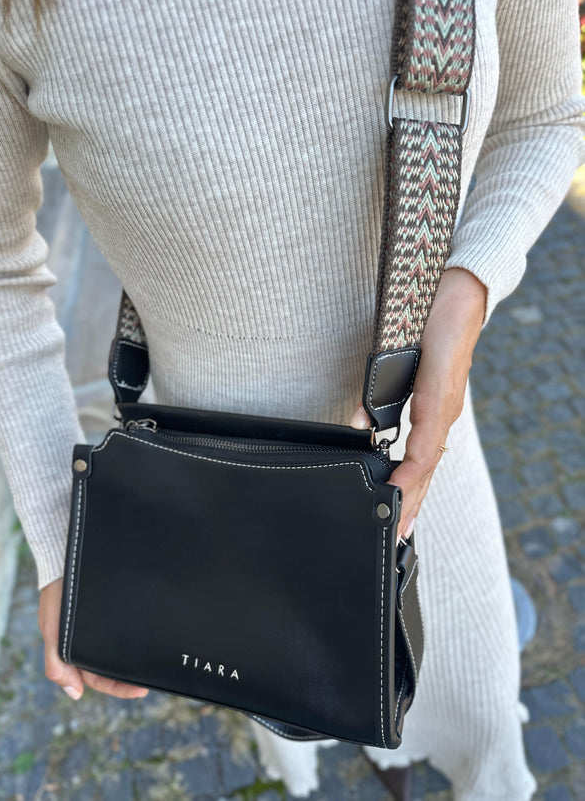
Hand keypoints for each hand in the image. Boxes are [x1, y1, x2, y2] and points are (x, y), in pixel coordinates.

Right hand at [39, 578, 148, 699]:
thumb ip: (58, 663)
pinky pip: (123, 630)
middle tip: (152, 681)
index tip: (140, 691)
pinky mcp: (111, 612)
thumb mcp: (53, 631)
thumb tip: (75, 693)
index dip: (118, 688)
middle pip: (110, 669)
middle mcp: (89, 642)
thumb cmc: (57, 597)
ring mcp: (100, 628)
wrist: (65, 561)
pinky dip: (134, 638)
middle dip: (130, 678)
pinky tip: (148, 639)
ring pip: (118, 652)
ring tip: (153, 665)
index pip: (98, 679)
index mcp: (74, 653)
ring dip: (133, 660)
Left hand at [349, 267, 486, 540]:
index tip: (393, 503)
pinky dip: (420, 466)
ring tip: (406, 517)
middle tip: (400, 530)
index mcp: (438, 401)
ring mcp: (444, 406)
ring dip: (418, 488)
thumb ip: (382, 387)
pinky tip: (410, 475)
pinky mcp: (439, 400)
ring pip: (430, 457)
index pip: (422, 454)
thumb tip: (362, 425)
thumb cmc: (435, 314)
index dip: (407, 482)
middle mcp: (443, 409)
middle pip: (427, 465)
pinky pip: (430, 441)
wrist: (461, 292)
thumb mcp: (402, 347)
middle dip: (414, 499)